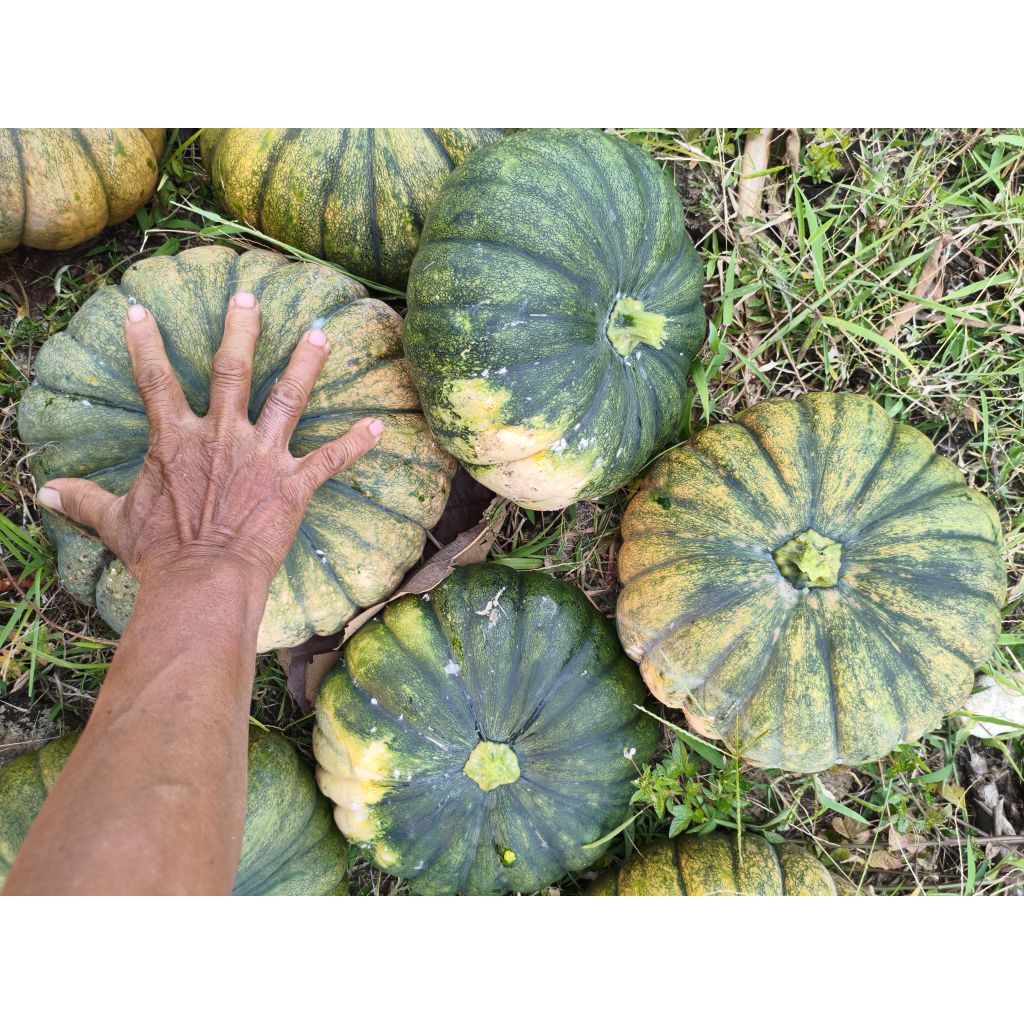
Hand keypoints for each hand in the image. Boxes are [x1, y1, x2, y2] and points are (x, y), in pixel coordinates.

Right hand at [34, 292, 382, 591]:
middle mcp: (222, 437)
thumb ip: (84, 501)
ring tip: (322, 333)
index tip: (140, 309)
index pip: (154, 380)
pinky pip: (332, 459)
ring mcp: (262, 457)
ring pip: (289, 399)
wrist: (202, 583)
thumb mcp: (116, 523)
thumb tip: (44, 493)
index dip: (145, 344)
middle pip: (232, 370)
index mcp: (177, 441)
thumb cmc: (159, 556)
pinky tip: (380, 426)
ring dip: (307, 364)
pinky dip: (357, 444)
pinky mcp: (294, 485)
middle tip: (250, 297)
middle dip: (242, 330)